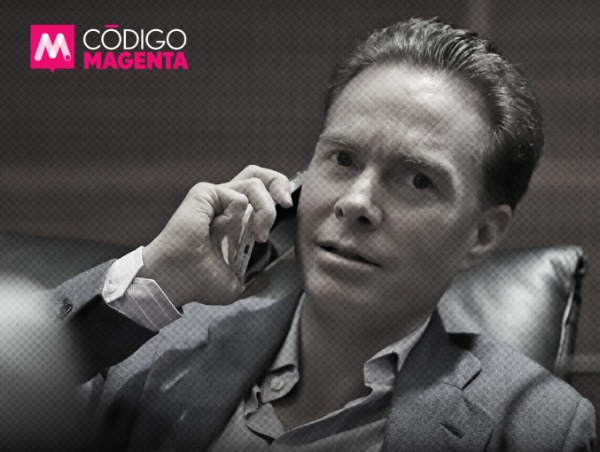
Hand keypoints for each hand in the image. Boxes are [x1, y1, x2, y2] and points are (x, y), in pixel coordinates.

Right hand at [139, 165, 292, 307]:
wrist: (175, 281)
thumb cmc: (197, 282)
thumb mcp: (234, 283)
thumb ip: (252, 278)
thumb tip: (266, 279)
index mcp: (232, 219)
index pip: (260, 192)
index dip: (277, 194)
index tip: (289, 210)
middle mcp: (225, 204)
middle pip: (259, 174)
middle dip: (279, 182)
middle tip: (286, 204)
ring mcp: (215, 197)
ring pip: (255, 182)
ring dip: (266, 209)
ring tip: (260, 234)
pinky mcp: (205, 194)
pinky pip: (237, 195)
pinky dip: (239, 214)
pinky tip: (227, 231)